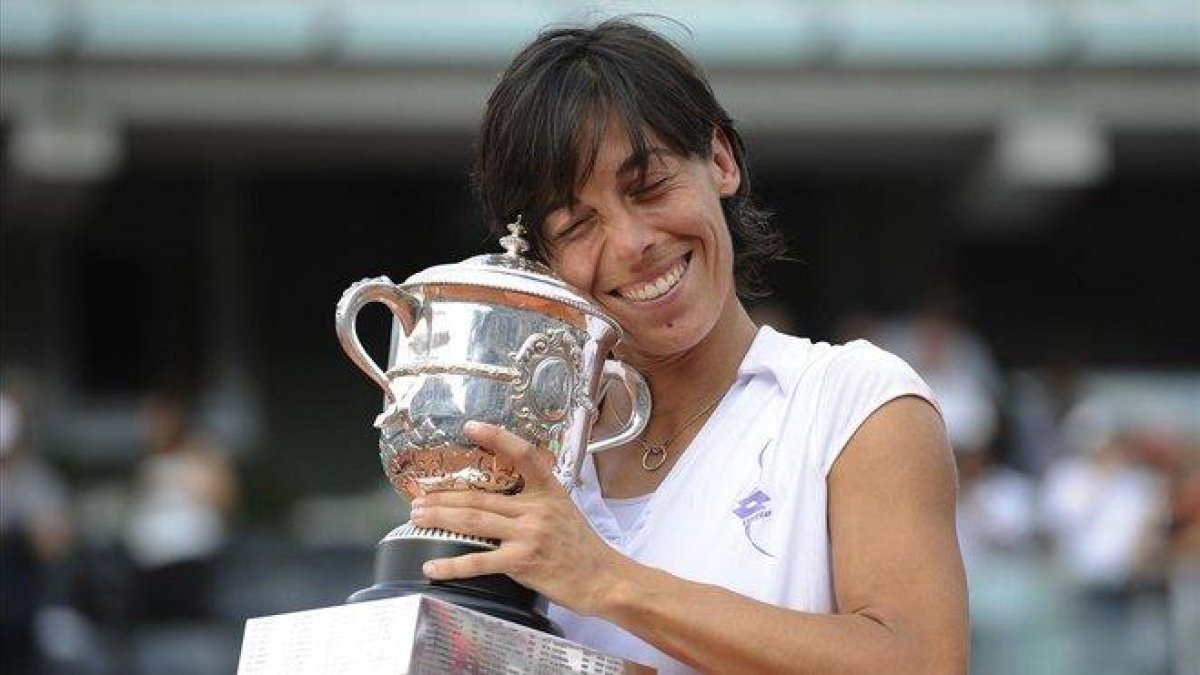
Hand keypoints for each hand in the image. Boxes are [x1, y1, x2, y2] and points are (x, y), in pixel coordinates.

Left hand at [410, 421, 624, 615]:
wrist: (604, 579)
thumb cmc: (582, 548)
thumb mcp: (564, 510)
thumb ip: (535, 500)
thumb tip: (500, 496)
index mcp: (548, 491)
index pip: (523, 454)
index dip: (496, 437)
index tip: (470, 427)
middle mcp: (536, 508)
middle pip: (480, 495)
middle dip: (443, 496)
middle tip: (419, 496)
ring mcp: (528, 535)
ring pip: (473, 520)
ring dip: (440, 518)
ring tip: (417, 517)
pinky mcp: (522, 562)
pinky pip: (479, 561)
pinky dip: (451, 566)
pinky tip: (432, 567)